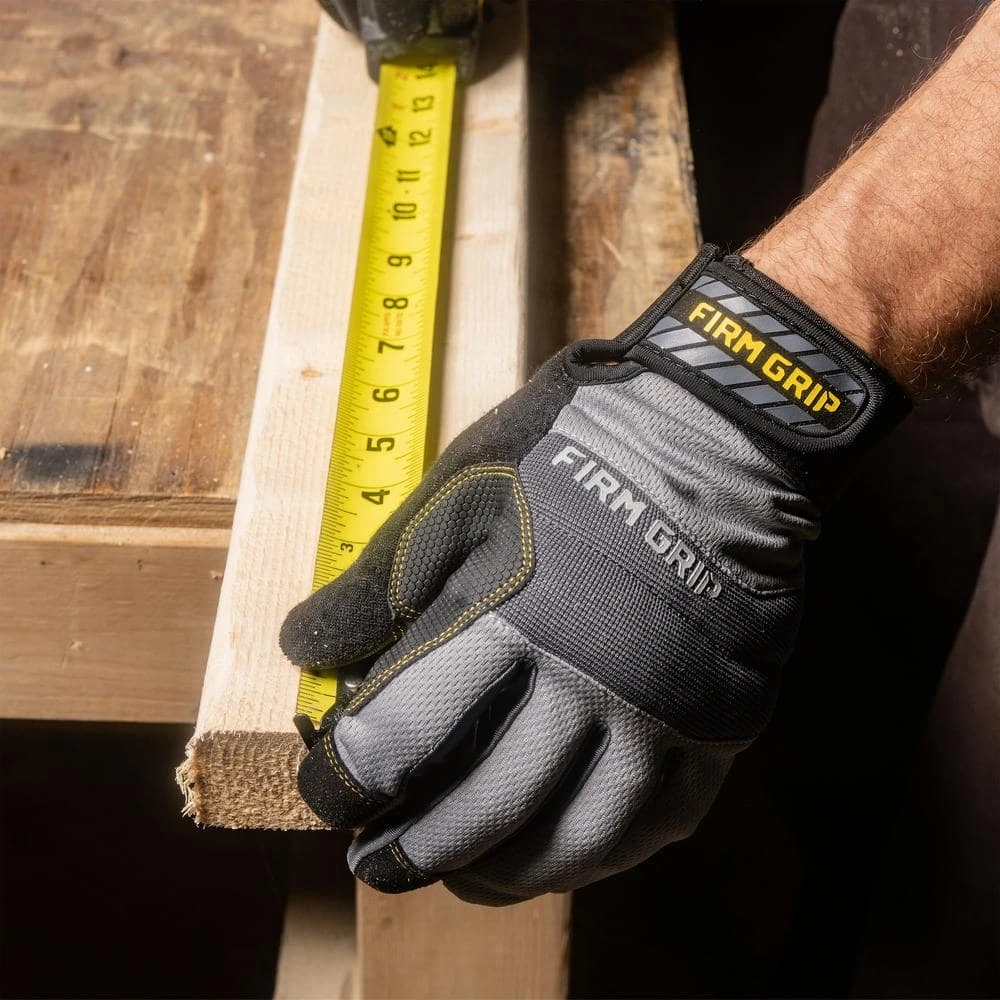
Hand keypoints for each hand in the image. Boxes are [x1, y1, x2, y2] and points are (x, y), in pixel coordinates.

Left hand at [280, 245, 906, 904]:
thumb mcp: (461, 488)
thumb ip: (382, 578)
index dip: (348, 782)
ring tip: (460, 871)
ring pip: (573, 842)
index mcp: (510, 618)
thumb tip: (307, 647)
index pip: (403, 739)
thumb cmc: (576, 450)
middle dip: (412, 849)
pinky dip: (593, 856)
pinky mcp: (716, 723)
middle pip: (484, 809)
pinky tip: (556, 850)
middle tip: (374, 858)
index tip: (329, 791)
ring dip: (501, 872)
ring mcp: (661, 715)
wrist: (716, 437)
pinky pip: (653, 826)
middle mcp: (588, 685)